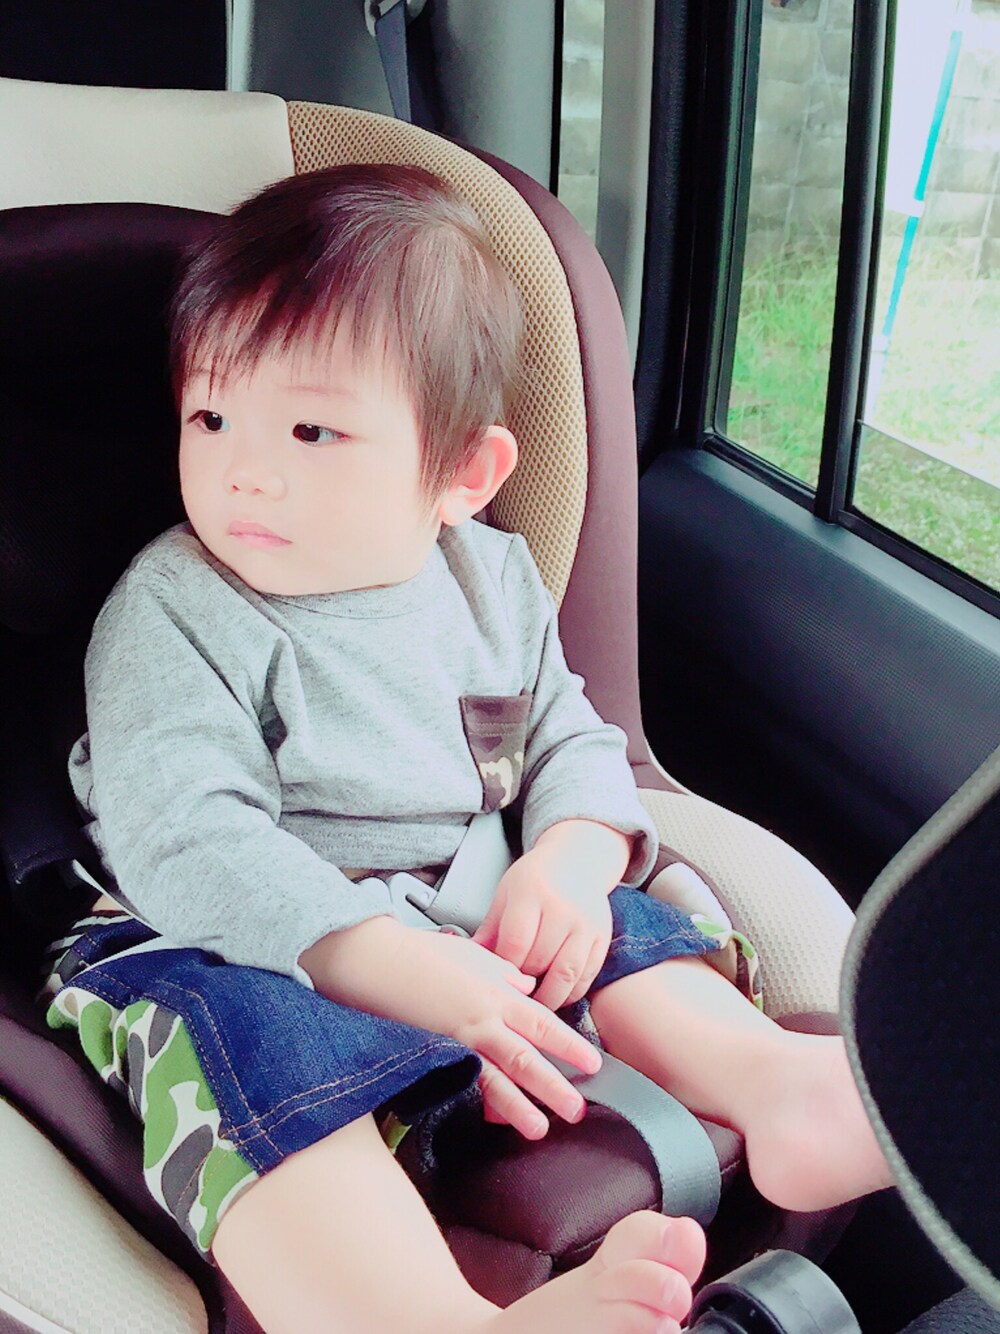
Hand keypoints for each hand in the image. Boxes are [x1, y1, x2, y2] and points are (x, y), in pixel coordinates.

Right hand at [301, 917, 600, 1138]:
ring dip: (519, 1106)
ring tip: (539, 1129)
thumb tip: (527, 984)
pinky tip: (489, 1118)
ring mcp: (456, 1038)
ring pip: (496, 1077)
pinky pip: (462, 1078)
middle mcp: (481, 1018)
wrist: (375, 960)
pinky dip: (479, 1098)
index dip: (569, 1045)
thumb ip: (504, 971)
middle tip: (577, 1111)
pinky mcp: (432, 1050)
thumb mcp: (472, 954)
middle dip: (554, 1086)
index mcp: (495, 992)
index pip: (542, 1023)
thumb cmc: (421, 953)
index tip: (592, 1064)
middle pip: (526, 1057)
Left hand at [473, 821, 626, 1010]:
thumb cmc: (535, 879)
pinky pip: (586, 975)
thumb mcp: (506, 894)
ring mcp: (585, 924)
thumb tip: (470, 963)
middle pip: (540, 960)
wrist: (578, 861)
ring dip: (548, 996)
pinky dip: (571, 993)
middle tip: (513, 993)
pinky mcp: (602, 937)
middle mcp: (562, 908)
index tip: (498, 976)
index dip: (504, 967)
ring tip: (534, 1002)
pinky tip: (557, 993)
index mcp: (532, 893)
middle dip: (524, 983)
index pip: (516, 942)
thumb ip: (490, 929)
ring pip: (566, 974)